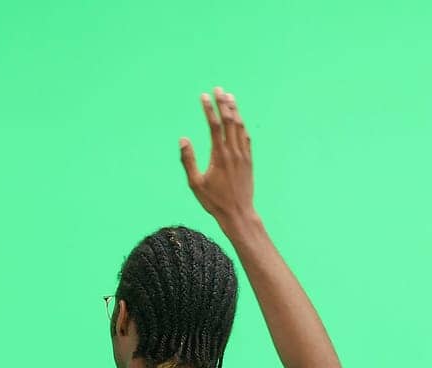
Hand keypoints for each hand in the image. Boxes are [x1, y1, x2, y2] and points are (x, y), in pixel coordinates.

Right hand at [179, 86, 254, 227]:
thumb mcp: (196, 184)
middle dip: (223, 102)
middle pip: (229, 120)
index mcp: (219, 155)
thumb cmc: (215, 201)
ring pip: (239, 126)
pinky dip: (242, 126)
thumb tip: (183, 140)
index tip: (203, 96)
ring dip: (234, 110)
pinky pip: (246, 138)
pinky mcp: (249, 161)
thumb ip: (188, 160)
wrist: (238, 214)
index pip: (214, 125)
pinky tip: (239, 120)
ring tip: (229, 97)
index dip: (208, 108)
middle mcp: (233, 152)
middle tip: (218, 88)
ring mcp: (243, 155)